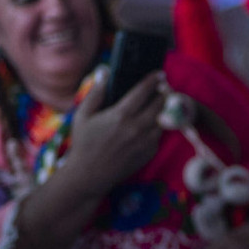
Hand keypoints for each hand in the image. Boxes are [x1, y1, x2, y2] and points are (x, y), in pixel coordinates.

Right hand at [63, 70, 166, 196]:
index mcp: (121, 115)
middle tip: (164, 87)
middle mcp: (136, 127)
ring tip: (162, 103)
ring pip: (163, 119)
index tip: (159, 74)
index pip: (143, 91)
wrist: (89, 176)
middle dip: (164, 93)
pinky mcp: (149, 153)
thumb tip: (104, 71)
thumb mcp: (83, 115)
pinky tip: (152, 123)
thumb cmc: (84, 144)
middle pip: (159, 104)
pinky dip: (158, 127)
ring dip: (164, 110)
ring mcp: (145, 141)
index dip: (153, 80)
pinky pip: (159, 135)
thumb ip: (96, 92)